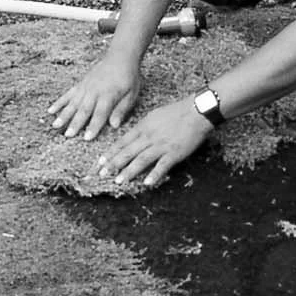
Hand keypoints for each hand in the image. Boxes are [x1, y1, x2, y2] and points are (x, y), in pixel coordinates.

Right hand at [48, 57, 141, 141]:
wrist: (120, 56)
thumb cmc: (128, 77)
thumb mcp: (131, 94)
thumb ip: (122, 110)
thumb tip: (115, 125)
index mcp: (108, 95)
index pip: (100, 113)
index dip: (93, 126)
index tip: (86, 138)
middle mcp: (94, 91)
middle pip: (84, 109)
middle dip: (75, 123)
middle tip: (67, 135)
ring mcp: (85, 87)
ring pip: (73, 103)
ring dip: (64, 114)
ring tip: (55, 125)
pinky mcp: (80, 83)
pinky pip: (68, 94)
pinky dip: (59, 102)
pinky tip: (51, 110)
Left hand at [97, 97, 211, 188]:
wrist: (196, 111)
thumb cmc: (176, 112)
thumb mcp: (154, 116)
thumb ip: (143, 128)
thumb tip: (133, 137)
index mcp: (143, 127)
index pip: (123, 141)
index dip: (111, 152)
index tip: (100, 161)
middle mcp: (149, 136)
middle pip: (128, 152)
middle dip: (114, 164)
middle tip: (102, 174)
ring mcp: (161, 145)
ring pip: (141, 159)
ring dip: (129, 171)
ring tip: (119, 181)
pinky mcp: (174, 152)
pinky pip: (162, 165)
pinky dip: (154, 174)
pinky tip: (146, 183)